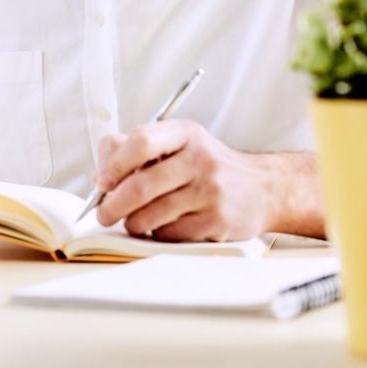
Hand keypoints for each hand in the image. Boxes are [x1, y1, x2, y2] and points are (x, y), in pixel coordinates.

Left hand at [92, 119, 273, 241]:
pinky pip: (170, 233)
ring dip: (133, 223)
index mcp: (185, 133)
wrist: (264, 188)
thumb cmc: (207, 167)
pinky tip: (166, 225)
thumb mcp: (180, 143)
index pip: (140, 141)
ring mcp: (211, 191)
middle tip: (104, 214)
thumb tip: (102, 172)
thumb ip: (139, 149)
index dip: (114, 165)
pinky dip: (159, 233)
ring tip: (135, 220)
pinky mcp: (218, 221)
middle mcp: (200, 159)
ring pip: (151, 215)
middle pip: (141, 186)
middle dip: (113, 205)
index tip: (102, 183)